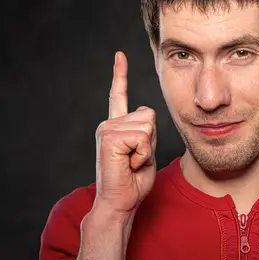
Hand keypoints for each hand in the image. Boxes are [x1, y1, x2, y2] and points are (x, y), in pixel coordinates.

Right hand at [93, 51, 156, 214]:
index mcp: (116, 126)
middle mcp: (109, 124)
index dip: (120, 75)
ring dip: (147, 149)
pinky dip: (142, 154)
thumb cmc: (134, 183)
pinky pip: (141, 137)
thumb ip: (146, 134)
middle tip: (136, 159)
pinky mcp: (109, 138)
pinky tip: (129, 164)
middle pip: (149, 114)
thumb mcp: (145, 153)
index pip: (118, 96)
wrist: (120, 203)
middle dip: (151, 140)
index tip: (119, 56)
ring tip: (132, 162)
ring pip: (147, 125)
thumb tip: (145, 115)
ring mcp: (107, 129)